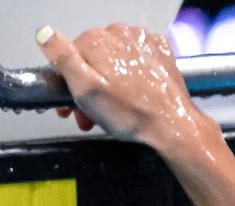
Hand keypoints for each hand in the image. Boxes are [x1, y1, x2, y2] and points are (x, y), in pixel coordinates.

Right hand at [36, 23, 197, 145]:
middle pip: (93, 58)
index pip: (70, 56)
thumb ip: (62, 58)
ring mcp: (143, 42)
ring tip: (114, 109)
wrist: (173, 126)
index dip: (69, 82)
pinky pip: (137, 60)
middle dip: (90, 85)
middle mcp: (121, 35)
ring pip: (115, 60)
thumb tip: (45, 34)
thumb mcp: (85, 90)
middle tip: (93, 112)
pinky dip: (132, 74)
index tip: (74, 101)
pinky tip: (134, 94)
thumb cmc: (134, 114)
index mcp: (97, 41)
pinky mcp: (160, 52)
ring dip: (110, 82)